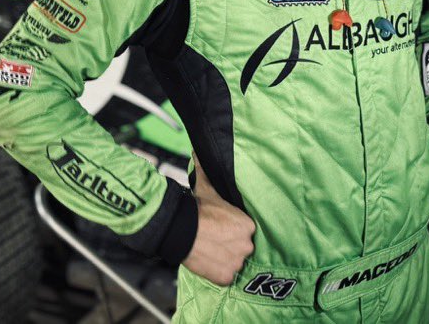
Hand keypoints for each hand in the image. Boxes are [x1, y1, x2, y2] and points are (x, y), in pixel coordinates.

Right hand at [183, 154, 254, 284]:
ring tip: (209, 250)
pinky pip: (225, 276)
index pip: (244, 230)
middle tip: (213, 239)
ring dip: (224, 259)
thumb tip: (197, 150)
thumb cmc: (196, 208)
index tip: (220, 227)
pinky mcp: (226, 277)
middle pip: (241, 247)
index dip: (231, 229)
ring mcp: (236, 262)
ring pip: (233, 262)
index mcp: (247, 225)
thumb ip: (205, 168)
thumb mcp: (205, 185)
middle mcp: (247, 245)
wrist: (180, 230)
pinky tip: (207, 260)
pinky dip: (217, 271)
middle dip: (230, 244)